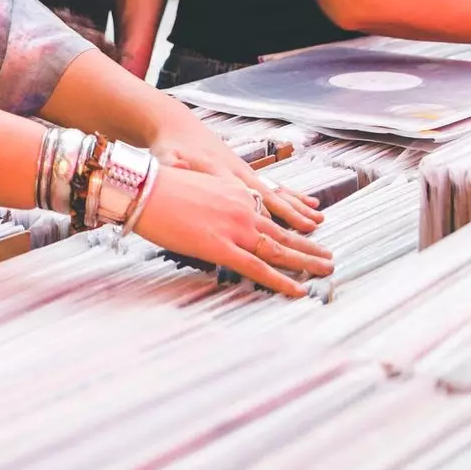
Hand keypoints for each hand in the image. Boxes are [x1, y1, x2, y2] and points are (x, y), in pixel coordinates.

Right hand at [134, 165, 332, 297]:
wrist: (142, 186)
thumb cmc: (157, 183)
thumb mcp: (191, 180)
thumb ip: (206, 192)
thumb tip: (203, 196)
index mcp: (235, 191)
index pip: (270, 213)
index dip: (290, 226)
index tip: (306, 233)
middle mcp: (242, 208)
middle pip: (282, 232)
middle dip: (308, 247)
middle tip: (328, 258)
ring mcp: (234, 228)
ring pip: (279, 250)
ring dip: (305, 262)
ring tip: (324, 270)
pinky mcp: (221, 247)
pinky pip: (258, 268)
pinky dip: (281, 280)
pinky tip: (298, 289)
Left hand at [147, 112, 322, 232]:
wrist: (176, 126)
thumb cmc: (169, 146)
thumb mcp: (164, 157)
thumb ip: (172, 166)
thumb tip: (176, 169)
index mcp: (218, 172)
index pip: (244, 200)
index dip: (259, 220)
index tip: (275, 239)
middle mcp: (237, 173)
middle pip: (268, 198)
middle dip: (290, 217)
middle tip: (310, 231)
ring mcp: (244, 173)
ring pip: (276, 193)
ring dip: (297, 208)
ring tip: (318, 219)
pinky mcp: (245, 173)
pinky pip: (274, 188)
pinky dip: (292, 197)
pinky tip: (310, 205)